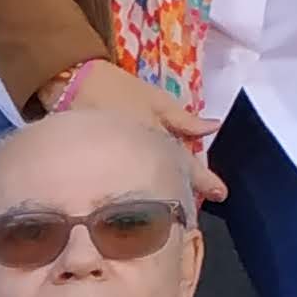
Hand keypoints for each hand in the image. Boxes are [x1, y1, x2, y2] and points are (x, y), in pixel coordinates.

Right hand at [54, 60, 224, 199]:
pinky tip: (143, 196)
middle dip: (186, 192)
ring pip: (148, 182)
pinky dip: (138, 187)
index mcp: (157, 141)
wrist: (75, 89)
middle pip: (169, 179)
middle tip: (204, 207)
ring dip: (163, 194)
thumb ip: (184, 119)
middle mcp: (142, 158)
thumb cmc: (118, 90)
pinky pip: (128, 180)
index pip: (187, 164)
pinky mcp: (104, 168)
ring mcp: (121, 166)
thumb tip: (213, 128)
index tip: (221, 194)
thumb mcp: (156, 100)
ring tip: (178, 208)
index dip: (205, 179)